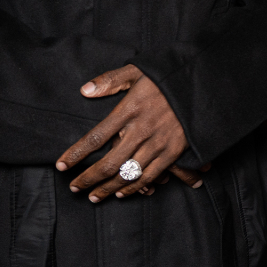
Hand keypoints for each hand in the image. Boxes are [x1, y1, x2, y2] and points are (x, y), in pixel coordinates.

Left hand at [55, 65, 192, 202]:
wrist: (205, 84)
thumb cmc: (168, 77)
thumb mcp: (139, 70)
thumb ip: (111, 80)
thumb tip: (85, 90)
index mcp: (129, 109)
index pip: (95, 137)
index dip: (76, 154)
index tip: (61, 166)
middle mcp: (142, 129)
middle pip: (109, 162)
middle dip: (88, 178)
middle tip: (74, 187)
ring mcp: (159, 143)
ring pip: (128, 174)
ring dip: (108, 188)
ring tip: (94, 196)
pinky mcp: (174, 151)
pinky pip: (151, 176)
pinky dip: (135, 188)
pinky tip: (122, 193)